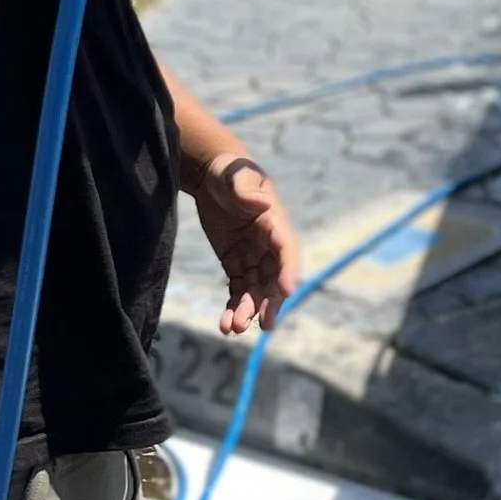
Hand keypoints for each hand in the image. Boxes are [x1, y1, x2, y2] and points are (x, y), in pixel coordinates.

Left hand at [192, 150, 300, 335]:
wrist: (212, 174)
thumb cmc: (229, 170)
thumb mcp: (235, 175)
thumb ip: (245, 189)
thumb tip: (261, 203)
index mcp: (274, 221)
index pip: (286, 249)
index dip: (288, 271)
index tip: (285, 291)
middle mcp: (269, 243)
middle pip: (274, 278)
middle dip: (269, 302)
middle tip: (263, 325)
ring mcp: (253, 256)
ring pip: (255, 290)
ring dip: (247, 311)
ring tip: (233, 328)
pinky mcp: (237, 263)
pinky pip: (238, 290)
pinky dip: (233, 308)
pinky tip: (225, 325)